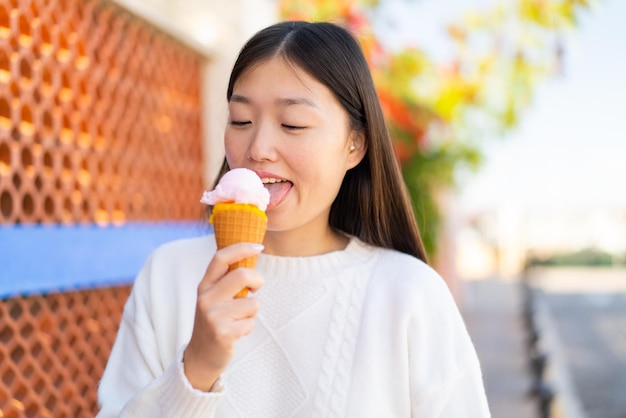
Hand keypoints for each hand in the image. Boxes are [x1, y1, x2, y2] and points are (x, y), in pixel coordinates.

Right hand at [183, 243, 263, 390]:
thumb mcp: (213, 298)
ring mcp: (213, 316)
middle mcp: (206, 298)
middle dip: (258, 280)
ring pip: (252, 303)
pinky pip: (251, 322)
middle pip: (242, 275)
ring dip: (252, 312)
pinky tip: (236, 333)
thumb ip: (226, 281)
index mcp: (204, 286)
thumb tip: (250, 257)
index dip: (241, 248)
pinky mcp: (223, 333)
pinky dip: (248, 327)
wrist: (200, 357)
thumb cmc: (214, 322)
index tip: (259, 246)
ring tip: (238, 320)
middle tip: (256, 289)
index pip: (221, 258)